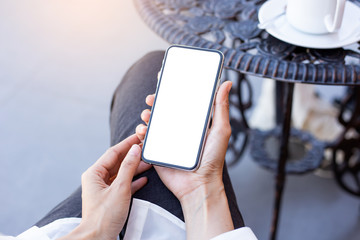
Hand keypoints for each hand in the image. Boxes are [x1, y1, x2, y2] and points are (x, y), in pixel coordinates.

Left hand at [59, 134, 150, 239]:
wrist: (97, 238)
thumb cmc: (104, 216)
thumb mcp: (120, 188)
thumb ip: (128, 167)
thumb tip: (135, 149)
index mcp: (94, 173)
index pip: (113, 153)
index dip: (127, 144)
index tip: (139, 136)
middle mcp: (97, 179)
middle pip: (117, 162)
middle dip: (132, 155)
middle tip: (146, 147)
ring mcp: (103, 189)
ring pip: (121, 173)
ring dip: (134, 168)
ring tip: (149, 162)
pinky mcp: (110, 199)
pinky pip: (123, 185)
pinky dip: (133, 181)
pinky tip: (145, 179)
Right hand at [136, 81, 233, 238]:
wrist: (199, 184)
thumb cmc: (213, 159)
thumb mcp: (221, 130)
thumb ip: (221, 107)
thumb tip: (227, 84)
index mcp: (193, 122)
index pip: (181, 102)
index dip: (172, 90)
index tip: (164, 79)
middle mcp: (179, 129)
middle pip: (164, 110)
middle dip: (156, 101)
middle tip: (152, 98)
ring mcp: (167, 140)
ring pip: (153, 122)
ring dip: (147, 115)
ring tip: (147, 114)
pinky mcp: (158, 151)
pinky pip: (146, 139)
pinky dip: (142, 132)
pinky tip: (143, 130)